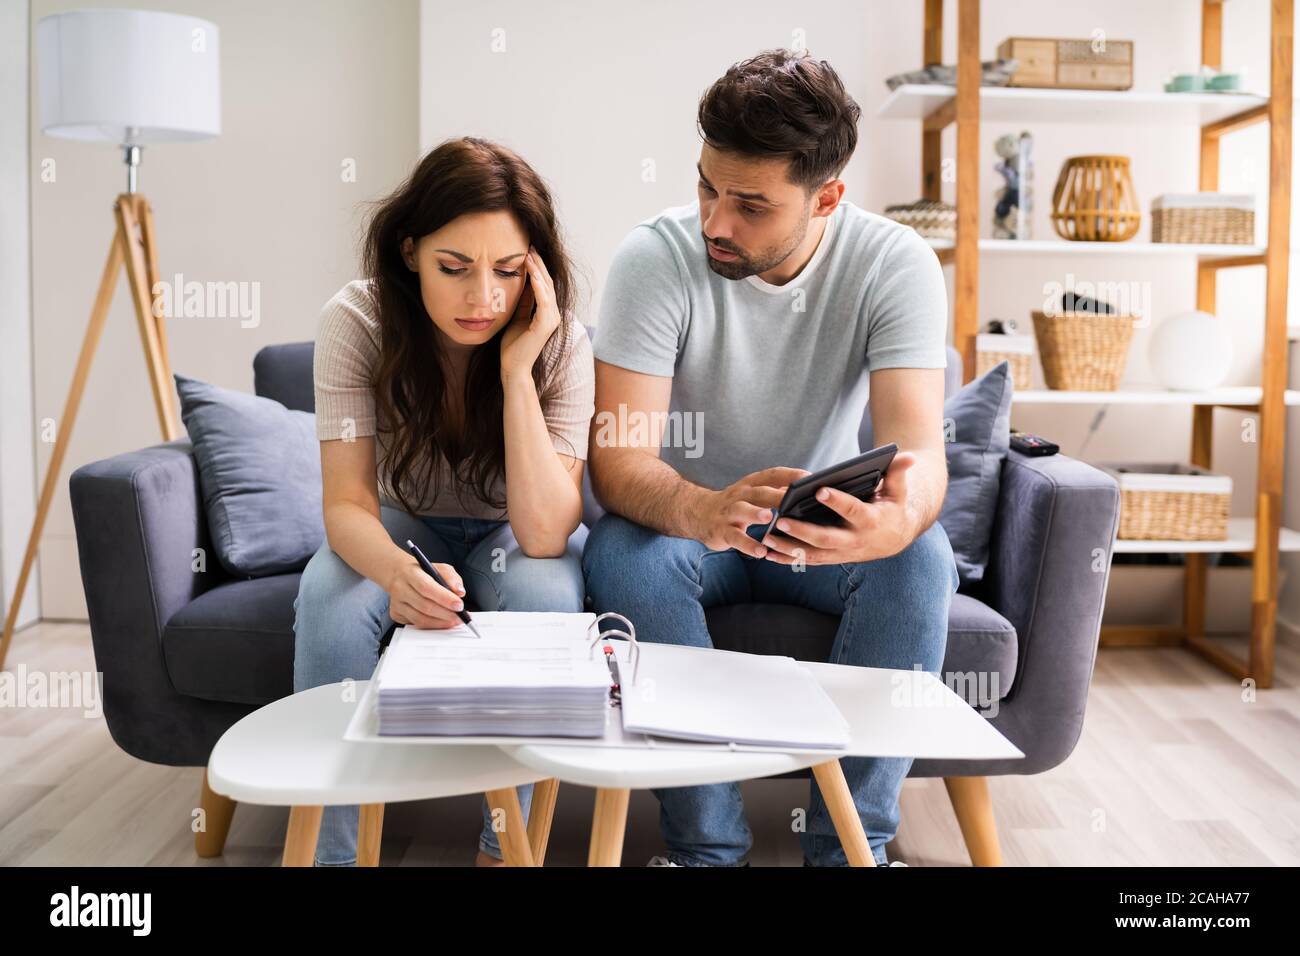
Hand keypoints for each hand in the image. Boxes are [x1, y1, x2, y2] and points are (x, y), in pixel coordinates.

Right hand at [386, 554, 466, 628]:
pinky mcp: (396, 614)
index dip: (445, 598)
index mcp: (410, 573)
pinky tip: (442, 621)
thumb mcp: (438, 567)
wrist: (398, 574)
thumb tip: (460, 592)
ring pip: (420, 619)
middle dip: (446, 614)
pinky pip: (416, 624)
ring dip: (441, 622)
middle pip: (425, 606)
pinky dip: (432, 625)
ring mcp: (396, 603)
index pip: (427, 588)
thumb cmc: (421, 572)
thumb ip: (451, 577)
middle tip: (460, 616)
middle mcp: (400, 588)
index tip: (459, 605)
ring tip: (454, 620)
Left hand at [499, 246, 560, 384]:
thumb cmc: (513, 346)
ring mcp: (551, 319)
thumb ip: (522, 301)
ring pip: (547, 289)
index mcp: (547, 312)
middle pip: (547, 283)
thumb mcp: (517, 316)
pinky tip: (531, 275)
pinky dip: (538, 287)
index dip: (536, 268)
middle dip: (538, 264)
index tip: (527, 251)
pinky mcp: (545, 325)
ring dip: (538, 271)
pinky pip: (543, 301)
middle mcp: (553, 314)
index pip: (543, 285)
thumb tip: (521, 282)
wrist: (514, 367)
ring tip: (529, 255)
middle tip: (529, 246)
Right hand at [691, 466, 809, 556]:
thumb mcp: (753, 493)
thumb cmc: (736, 504)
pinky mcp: (722, 531)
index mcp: (751, 484)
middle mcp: (740, 495)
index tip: (809, 477)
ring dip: (755, 513)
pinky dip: (748, 544)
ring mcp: (729, 513)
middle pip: (759, 492)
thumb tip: (806, 490)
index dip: (790, 475)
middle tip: (793, 498)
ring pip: (742, 510)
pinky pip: (735, 537)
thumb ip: (776, 491)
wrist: (698, 513)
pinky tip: (761, 551)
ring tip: (769, 518)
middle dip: (776, 494)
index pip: (772, 475)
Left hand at [760, 452, 918, 565]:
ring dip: (788, 548)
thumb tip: (910, 455)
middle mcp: (854, 540)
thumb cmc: (892, 507)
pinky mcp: (831, 558)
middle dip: (802, 531)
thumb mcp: (898, 490)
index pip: (852, 510)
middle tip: (781, 520)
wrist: (894, 537)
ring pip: (812, 553)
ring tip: (767, 537)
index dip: (838, 501)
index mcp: (870, 520)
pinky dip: (787, 558)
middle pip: (826, 538)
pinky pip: (807, 561)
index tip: (820, 490)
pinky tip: (767, 553)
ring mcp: (841, 552)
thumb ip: (898, 472)